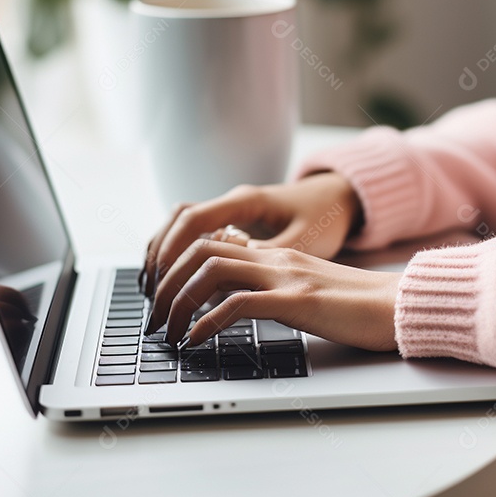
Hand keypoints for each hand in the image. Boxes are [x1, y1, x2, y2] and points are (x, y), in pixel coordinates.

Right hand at [140, 172, 361, 294]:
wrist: (342, 197)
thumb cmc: (327, 216)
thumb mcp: (304, 240)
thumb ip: (266, 255)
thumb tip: (226, 277)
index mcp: (246, 201)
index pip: (193, 220)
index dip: (172, 251)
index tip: (161, 282)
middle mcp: (233, 202)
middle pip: (178, 223)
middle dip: (160, 259)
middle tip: (153, 299)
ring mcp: (231, 212)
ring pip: (181, 228)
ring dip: (164, 257)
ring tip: (155, 295)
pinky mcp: (234, 225)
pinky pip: (195, 236)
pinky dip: (180, 256)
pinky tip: (175, 284)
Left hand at [147, 240, 400, 351]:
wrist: (401, 306)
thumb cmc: (360, 306)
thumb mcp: (308, 290)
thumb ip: (275, 287)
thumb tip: (237, 303)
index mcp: (277, 255)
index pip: (212, 243)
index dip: (177, 266)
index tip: (163, 299)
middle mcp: (276, 258)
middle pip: (200, 250)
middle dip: (166, 282)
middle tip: (154, 317)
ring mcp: (286, 276)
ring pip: (210, 270)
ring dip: (178, 302)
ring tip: (167, 332)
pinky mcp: (297, 301)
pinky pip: (236, 304)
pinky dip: (205, 322)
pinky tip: (195, 341)